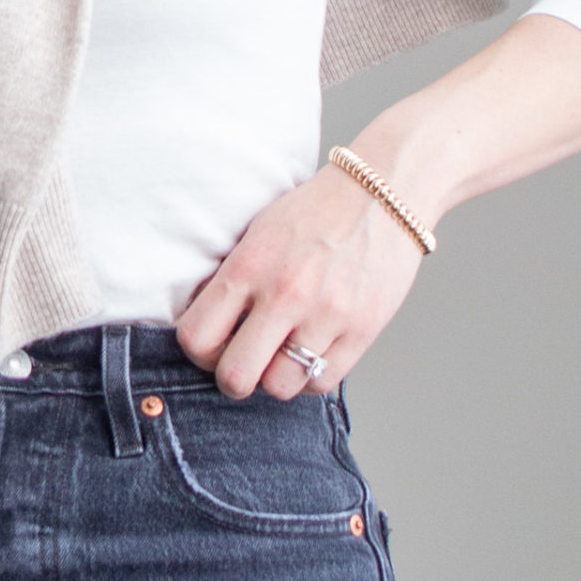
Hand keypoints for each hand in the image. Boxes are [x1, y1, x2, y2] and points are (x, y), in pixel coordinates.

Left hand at [175, 164, 425, 400]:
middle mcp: (285, 293)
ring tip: (283, 354)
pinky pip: (322, 383)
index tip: (214, 347)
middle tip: (245, 365)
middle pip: (236, 377)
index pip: (196, 337)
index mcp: (249, 266)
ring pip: (280, 387)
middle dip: (234, 379)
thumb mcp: (257, 234)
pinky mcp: (363, 330)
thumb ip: (230, 282)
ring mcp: (327, 315)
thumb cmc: (314, 214)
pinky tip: (313, 352)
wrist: (384, 194)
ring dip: (276, 378)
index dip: (200, 353)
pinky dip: (312, 376)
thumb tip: (205, 332)